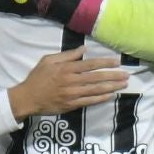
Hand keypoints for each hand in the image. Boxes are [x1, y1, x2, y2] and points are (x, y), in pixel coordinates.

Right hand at [7, 48, 128, 119]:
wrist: (27, 98)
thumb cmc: (37, 77)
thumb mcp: (48, 60)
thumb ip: (67, 55)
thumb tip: (83, 49)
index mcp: (66, 69)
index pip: (90, 64)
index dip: (105, 63)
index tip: (117, 62)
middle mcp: (71, 81)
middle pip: (96, 78)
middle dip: (113, 76)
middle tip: (126, 75)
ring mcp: (72, 94)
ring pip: (95, 90)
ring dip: (111, 87)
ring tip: (123, 84)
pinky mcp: (71, 105)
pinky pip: (89, 101)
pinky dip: (101, 98)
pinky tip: (111, 95)